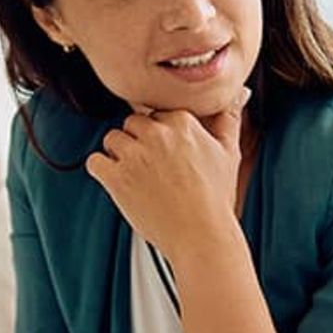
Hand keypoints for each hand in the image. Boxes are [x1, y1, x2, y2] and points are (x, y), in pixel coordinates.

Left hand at [85, 87, 250, 260]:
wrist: (201, 236)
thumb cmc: (215, 199)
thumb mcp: (229, 153)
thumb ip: (228, 120)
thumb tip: (237, 96)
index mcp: (181, 122)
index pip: (156, 113)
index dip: (160, 134)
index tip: (166, 153)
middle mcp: (156, 134)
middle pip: (132, 123)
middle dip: (138, 142)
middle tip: (152, 167)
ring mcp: (134, 155)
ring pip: (112, 139)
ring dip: (119, 154)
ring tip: (137, 176)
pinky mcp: (117, 178)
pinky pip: (95, 161)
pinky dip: (102, 170)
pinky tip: (118, 182)